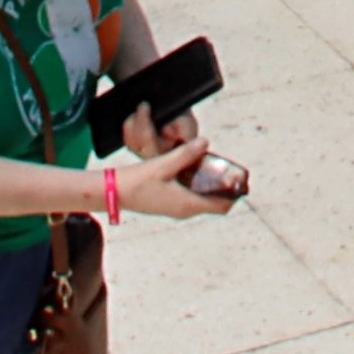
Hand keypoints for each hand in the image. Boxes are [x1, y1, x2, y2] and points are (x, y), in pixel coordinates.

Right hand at [115, 136, 236, 218]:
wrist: (113, 193)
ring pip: (203, 200)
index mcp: (188, 204)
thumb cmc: (137, 181)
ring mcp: (177, 209)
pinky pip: (192, 198)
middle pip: (215, 203)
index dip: (234, 194)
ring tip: (212, 166)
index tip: (240, 179)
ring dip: (210, 187)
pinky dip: (198, 187)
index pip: (222, 206)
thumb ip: (185, 154)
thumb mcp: (163, 165)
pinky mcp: (169, 205)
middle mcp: (185, 210)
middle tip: (227, 168)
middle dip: (224, 188)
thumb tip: (205, 142)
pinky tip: (193, 170)